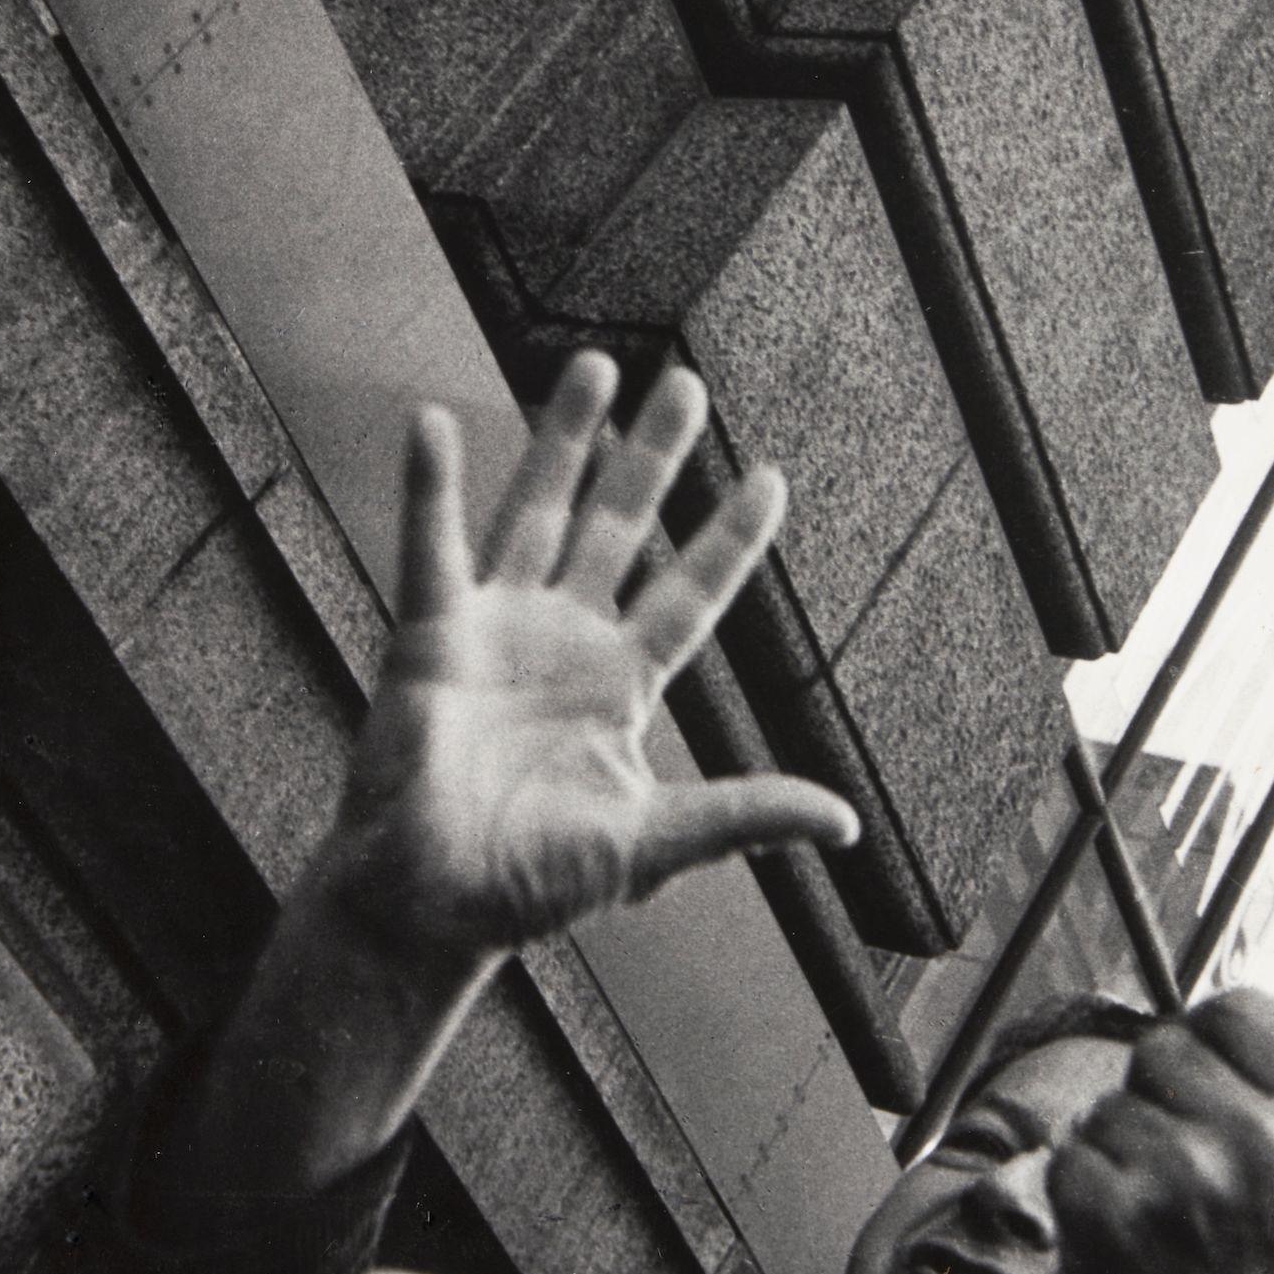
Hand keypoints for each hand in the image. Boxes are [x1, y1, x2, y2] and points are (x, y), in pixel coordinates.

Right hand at [322, 351, 856, 974]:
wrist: (429, 905)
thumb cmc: (530, 885)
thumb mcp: (651, 843)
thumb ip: (740, 813)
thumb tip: (843, 823)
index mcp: (619, 686)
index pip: (689, 593)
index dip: (728, 537)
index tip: (769, 478)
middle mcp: (562, 642)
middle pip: (618, 526)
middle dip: (652, 458)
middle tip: (685, 385)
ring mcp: (496, 629)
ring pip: (537, 512)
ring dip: (563, 441)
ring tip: (593, 368)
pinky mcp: (431, 635)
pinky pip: (431, 546)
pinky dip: (430, 487)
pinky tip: (434, 425)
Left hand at [1049, 988, 1273, 1273]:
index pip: (1238, 1010)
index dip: (1212, 1040)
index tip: (1210, 1079)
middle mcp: (1260, 1143)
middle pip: (1162, 1050)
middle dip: (1162, 1101)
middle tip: (1188, 1174)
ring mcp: (1181, 1181)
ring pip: (1110, 1107)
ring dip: (1120, 1155)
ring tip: (1163, 1223)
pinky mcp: (1111, 1220)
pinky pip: (1069, 1159)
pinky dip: (1080, 1199)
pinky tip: (1120, 1242)